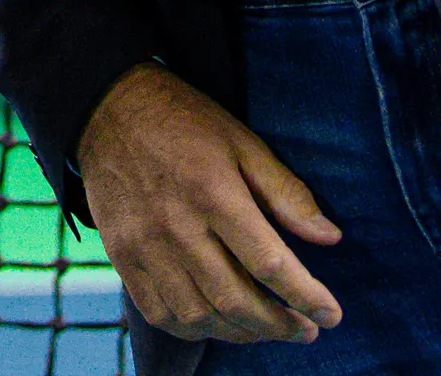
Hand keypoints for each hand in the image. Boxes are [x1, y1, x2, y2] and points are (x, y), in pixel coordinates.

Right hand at [76, 63, 342, 345]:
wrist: (108, 106)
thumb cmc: (184, 121)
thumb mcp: (242, 141)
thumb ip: (285, 192)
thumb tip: (330, 238)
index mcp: (213, 192)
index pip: (269, 264)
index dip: (306, 297)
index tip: (332, 315)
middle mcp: (177, 226)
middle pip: (236, 301)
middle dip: (280, 326)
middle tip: (305, 330)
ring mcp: (144, 245)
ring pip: (199, 316)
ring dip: (241, 333)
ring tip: (265, 328)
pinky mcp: (121, 255)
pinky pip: (160, 314)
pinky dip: (194, 329)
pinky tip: (216, 322)